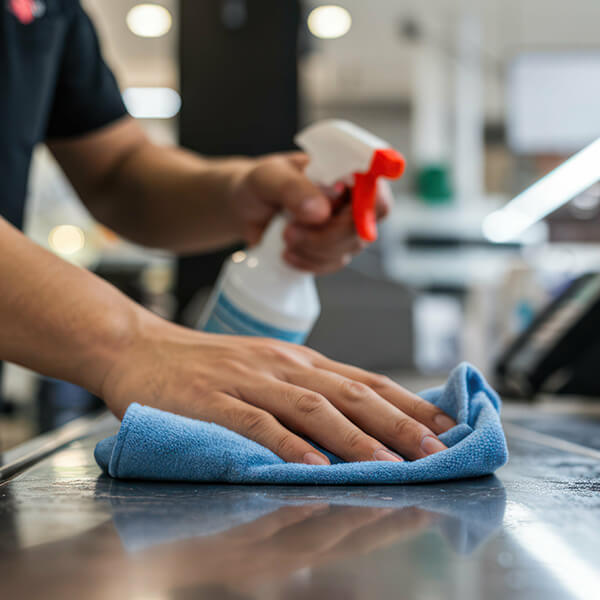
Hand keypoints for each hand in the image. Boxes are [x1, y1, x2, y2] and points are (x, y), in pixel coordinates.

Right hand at [101, 313, 455, 463]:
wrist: (142, 346)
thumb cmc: (208, 365)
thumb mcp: (267, 368)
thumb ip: (306, 389)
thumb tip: (356, 420)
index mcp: (299, 360)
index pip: (366, 380)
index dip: (409, 402)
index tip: (446, 425)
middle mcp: (283, 366)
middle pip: (351, 393)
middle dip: (399, 423)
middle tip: (437, 450)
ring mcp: (248, 380)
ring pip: (313, 408)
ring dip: (356, 438)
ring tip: (392, 464)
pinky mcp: (212, 398)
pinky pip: (256, 422)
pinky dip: (288, 444)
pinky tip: (313, 465)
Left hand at [229, 153, 392, 273]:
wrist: (248, 208)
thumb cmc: (261, 184)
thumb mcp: (268, 178)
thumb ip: (292, 189)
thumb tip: (321, 211)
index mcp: (344, 170)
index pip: (374, 186)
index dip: (369, 202)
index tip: (340, 213)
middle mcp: (352, 197)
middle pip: (364, 226)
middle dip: (325, 236)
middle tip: (290, 232)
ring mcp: (346, 226)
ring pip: (348, 249)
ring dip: (312, 250)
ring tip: (284, 237)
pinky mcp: (334, 248)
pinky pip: (333, 264)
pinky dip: (309, 263)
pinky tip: (289, 254)